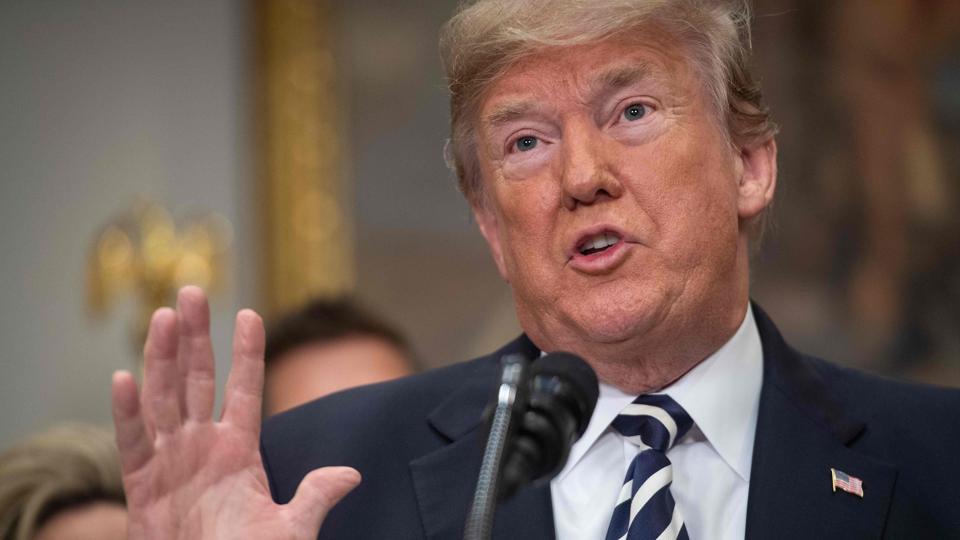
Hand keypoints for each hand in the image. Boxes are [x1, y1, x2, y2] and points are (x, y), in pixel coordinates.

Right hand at [111, 286, 359, 538]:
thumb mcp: (288, 531)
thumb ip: (314, 498)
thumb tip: (351, 474)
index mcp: (240, 451)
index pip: (245, 389)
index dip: (247, 352)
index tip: (250, 314)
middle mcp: (203, 446)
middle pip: (197, 379)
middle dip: (196, 335)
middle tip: (192, 290)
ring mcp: (171, 460)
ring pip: (164, 397)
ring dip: (163, 356)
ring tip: (165, 315)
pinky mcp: (142, 484)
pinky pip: (133, 442)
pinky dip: (127, 412)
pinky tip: (125, 377)